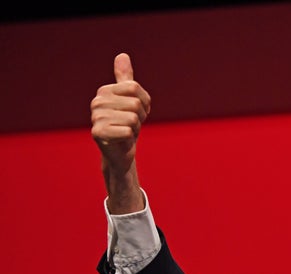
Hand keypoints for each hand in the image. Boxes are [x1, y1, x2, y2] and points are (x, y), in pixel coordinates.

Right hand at [90, 53, 150, 212]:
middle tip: (131, 125)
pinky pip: (127, 131)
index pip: (136, 89)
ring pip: (133, 118)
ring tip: (126, 131)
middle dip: (140, 117)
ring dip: (135, 128)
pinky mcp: (98, 133)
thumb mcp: (130, 99)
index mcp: (105, 91)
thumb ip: (125, 78)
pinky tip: (122, 140)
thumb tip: (122, 55)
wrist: (120, 152)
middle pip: (135, 104)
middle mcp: (97, 102)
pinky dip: (129, 138)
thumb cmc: (127, 124)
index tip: (138, 112)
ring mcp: (96, 117)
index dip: (144, 103)